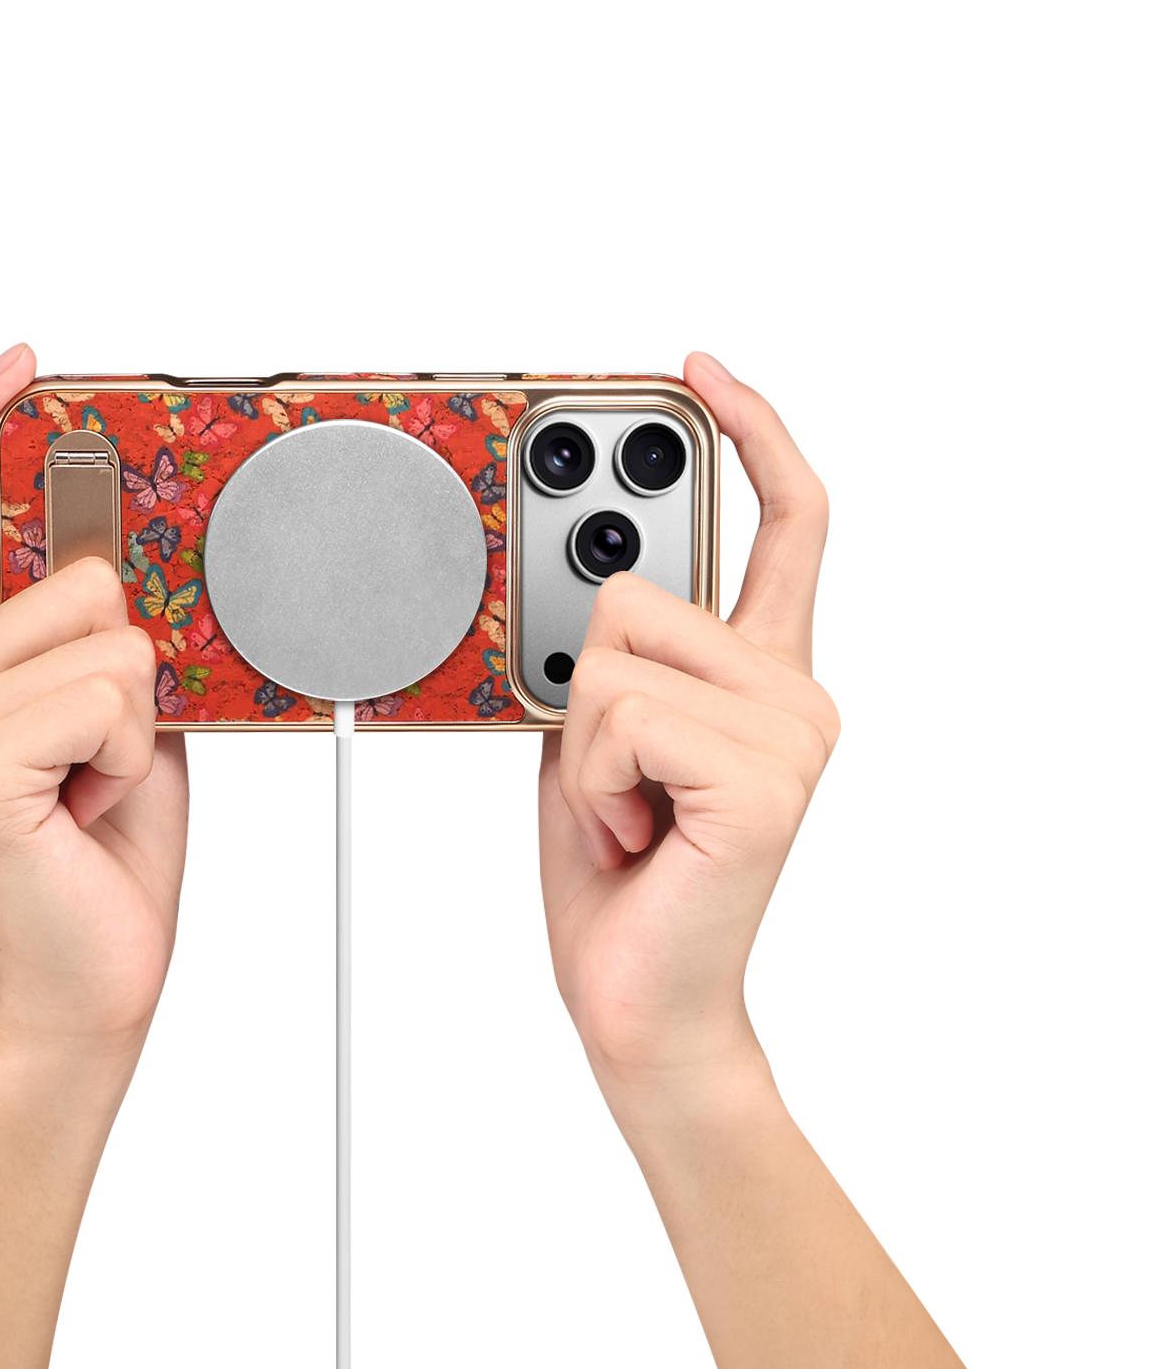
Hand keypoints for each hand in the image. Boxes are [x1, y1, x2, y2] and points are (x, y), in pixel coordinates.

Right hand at [0, 345, 187, 1060]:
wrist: (91, 972)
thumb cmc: (103, 849)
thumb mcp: (114, 710)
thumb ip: (96, 626)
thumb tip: (112, 539)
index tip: (19, 368)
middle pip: (72, 576)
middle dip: (130, 658)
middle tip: (100, 752)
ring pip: (105, 631)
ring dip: (134, 715)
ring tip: (91, 785)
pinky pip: (105, 691)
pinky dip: (127, 750)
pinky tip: (86, 805)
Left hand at [539, 353, 836, 1113]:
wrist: (636, 995)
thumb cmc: (616, 868)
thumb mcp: (593, 735)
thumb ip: (608, 653)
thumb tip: (575, 577)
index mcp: (760, 672)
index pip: (784, 523)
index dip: (749, 434)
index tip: (701, 373)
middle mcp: (793, 691)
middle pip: (639, 590)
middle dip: (584, 681)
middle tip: (610, 781)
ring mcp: (790, 731)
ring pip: (612, 653)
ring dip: (581, 748)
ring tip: (623, 816)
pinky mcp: (765, 776)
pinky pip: (618, 712)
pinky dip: (591, 781)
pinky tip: (633, 835)